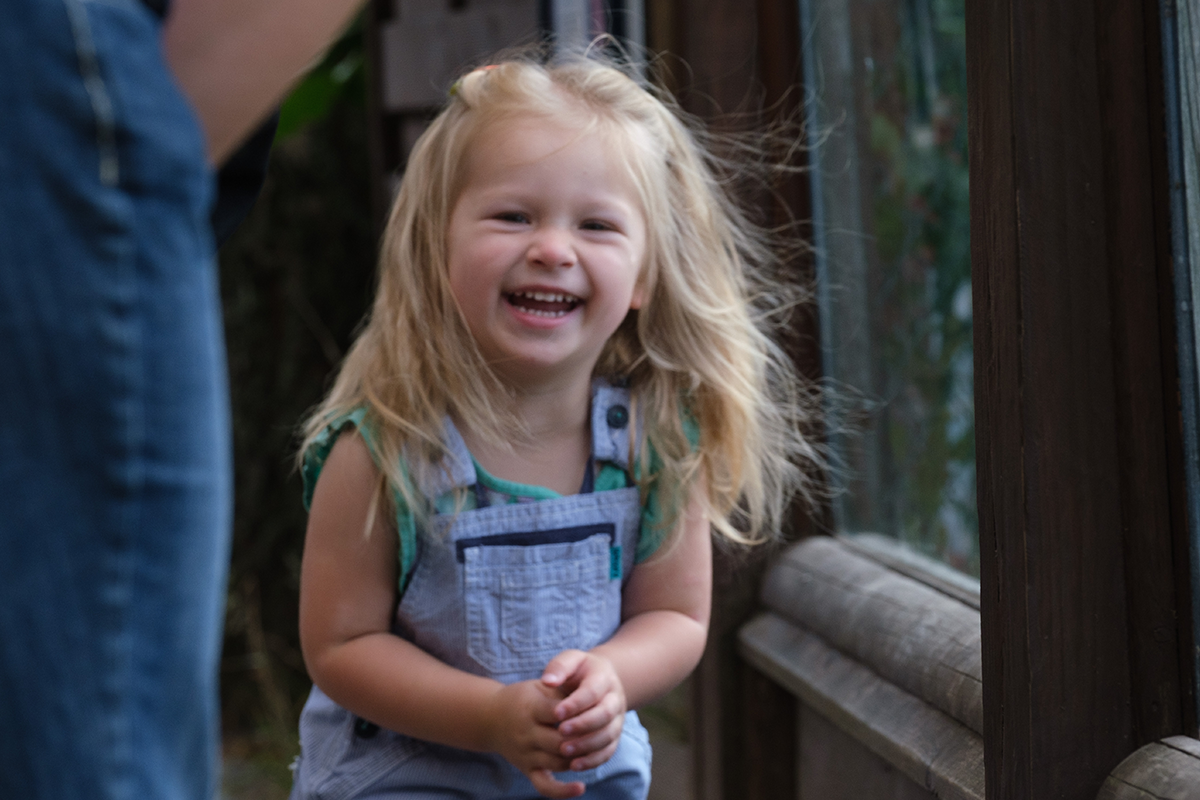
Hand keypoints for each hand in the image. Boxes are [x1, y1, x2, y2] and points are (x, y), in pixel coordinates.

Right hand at [482, 679, 584, 798]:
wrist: (491, 717)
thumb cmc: (523, 698)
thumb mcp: (540, 687)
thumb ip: (563, 692)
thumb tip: (592, 697)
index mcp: (530, 708)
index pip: (558, 713)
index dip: (579, 713)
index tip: (596, 708)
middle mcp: (526, 734)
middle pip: (560, 742)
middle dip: (582, 739)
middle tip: (600, 732)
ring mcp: (526, 755)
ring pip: (558, 762)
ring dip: (579, 758)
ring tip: (595, 750)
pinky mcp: (527, 769)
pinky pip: (543, 786)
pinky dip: (562, 791)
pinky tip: (580, 787)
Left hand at [541, 649, 627, 771]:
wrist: (599, 680)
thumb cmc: (578, 671)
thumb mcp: (570, 660)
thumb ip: (559, 667)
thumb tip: (547, 681)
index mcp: (603, 678)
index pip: (593, 691)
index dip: (576, 703)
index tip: (556, 712)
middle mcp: (615, 699)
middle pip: (604, 714)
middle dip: (582, 725)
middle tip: (560, 731)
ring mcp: (617, 719)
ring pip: (608, 735)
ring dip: (587, 745)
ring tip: (564, 751)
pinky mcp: (614, 736)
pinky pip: (608, 751)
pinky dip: (593, 760)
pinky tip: (575, 765)